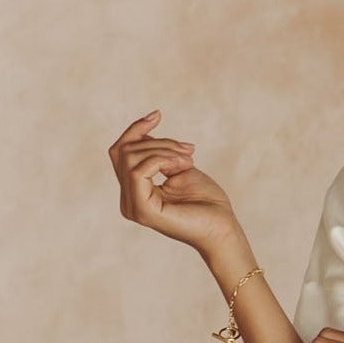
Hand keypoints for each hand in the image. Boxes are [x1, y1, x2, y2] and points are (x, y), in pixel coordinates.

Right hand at [108, 109, 241, 256]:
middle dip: (157, 141)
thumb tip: (142, 132)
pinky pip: (139, 170)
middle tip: (187, 149)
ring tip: (188, 159)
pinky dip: (162, 159)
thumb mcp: (177, 166)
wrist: (223, 227)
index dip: (135, 130)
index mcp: (135, 192)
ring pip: (130, 158)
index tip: (157, 115)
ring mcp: (133, 207)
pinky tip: (182, 165)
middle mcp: (128, 201)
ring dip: (163, 150)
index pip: (120, 153)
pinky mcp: (142, 210)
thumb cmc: (206, 201)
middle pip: (124, 152)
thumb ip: (156, 153)